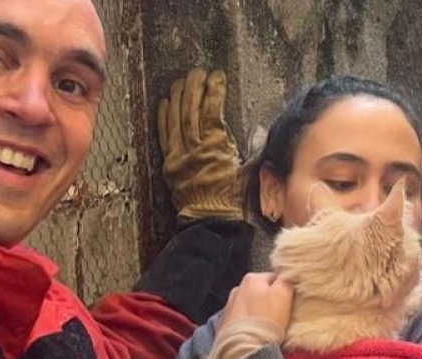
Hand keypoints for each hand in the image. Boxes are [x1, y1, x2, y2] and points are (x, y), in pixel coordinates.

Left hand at [158, 69, 242, 219]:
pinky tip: (164, 103)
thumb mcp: (250, 171)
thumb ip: (252, 148)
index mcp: (216, 148)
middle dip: (194, 88)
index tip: (216, 77)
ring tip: (181, 82)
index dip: (214, 91)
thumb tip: (258, 131)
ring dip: (178, 98)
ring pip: (175, 120)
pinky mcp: (169, 166)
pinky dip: (163, 118)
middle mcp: (195, 150)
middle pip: (191, 110)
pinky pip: (164, 137)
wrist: (212, 224)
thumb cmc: (235, 201)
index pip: (212, 111)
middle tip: (197, 73)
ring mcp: (179, 157)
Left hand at [217, 272, 293, 335]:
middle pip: (260, 292)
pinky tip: (254, 332)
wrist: (245, 348)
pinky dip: (248, 324)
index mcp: (252, 278)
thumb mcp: (283, 294)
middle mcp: (237, 289)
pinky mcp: (225, 324)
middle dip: (269, 301)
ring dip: (258, 313)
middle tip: (279, 316)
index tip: (289, 303)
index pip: (274, 278)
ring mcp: (229, 307)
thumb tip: (286, 277)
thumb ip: (286, 280)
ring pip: (250, 306)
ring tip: (266, 326)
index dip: (284, 290)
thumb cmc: (266, 319)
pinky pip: (241, 320)